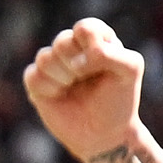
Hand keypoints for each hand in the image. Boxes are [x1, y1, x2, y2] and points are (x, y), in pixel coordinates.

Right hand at [23, 19, 144, 161]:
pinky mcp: (38, 82)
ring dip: (63, 79)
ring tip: (74, 89)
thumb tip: (77, 61)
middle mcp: (73, 48)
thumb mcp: (130, 70)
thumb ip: (110, 54)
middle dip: (76, 66)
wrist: (104, 135)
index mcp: (97, 39)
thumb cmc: (119, 100)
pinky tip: (59, 96)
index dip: (91, 47)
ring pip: (45, 58)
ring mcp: (54, 64)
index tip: (103, 67)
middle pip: (62, 41)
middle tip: (86, 80)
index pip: (85, 28)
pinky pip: (32, 76)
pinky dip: (48, 89)